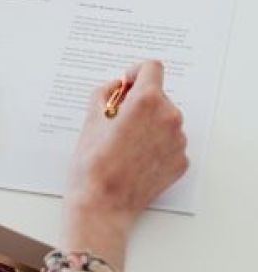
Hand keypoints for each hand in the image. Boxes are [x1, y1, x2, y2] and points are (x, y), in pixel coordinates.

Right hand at [61, 61, 187, 271]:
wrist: (102, 203)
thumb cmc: (92, 161)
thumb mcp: (91, 116)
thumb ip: (105, 91)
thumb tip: (118, 87)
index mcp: (147, 101)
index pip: (152, 67)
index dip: (136, 72)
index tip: (127, 83)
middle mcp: (169, 117)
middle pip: (158, 94)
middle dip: (139, 100)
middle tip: (116, 118)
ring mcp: (178, 141)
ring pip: (165, 118)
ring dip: (148, 121)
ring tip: (124, 141)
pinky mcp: (181, 161)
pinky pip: (169, 140)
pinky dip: (155, 142)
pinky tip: (135, 156)